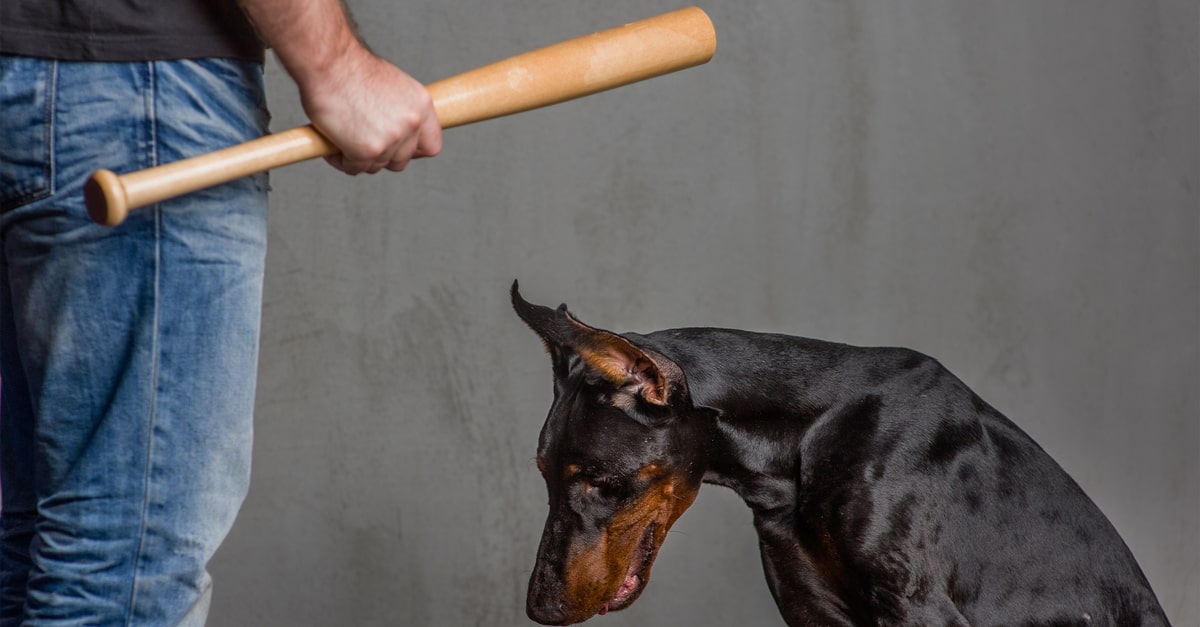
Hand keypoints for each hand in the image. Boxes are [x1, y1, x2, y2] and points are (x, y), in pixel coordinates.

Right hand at [300, 46, 441, 174]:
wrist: (328, 63)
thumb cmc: (351, 69)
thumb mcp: (392, 86)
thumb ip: (401, 111)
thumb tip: (396, 132)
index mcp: (422, 106)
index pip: (431, 145)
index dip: (412, 151)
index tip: (398, 150)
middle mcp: (412, 123)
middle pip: (401, 161)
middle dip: (380, 156)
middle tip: (361, 142)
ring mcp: (391, 139)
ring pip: (376, 166)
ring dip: (358, 158)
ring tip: (342, 137)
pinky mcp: (367, 151)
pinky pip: (354, 168)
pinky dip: (341, 160)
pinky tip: (332, 143)